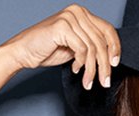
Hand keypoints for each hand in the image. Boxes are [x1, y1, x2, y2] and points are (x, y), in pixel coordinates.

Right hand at [0, 4, 120, 89]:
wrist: (23, 52)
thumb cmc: (47, 49)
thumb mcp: (76, 46)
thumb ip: (91, 45)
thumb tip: (111, 56)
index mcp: (82, 13)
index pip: (108, 29)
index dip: (115, 48)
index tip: (115, 64)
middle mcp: (77, 12)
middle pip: (101, 41)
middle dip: (104, 65)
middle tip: (105, 81)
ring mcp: (70, 17)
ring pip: (92, 48)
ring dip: (91, 69)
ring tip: (88, 81)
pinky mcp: (62, 26)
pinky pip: (81, 49)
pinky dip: (80, 63)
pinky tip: (75, 69)